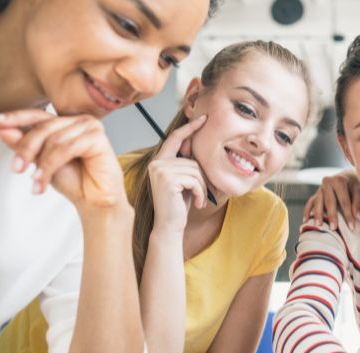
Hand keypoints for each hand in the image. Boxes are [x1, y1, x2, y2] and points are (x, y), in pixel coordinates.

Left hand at [0, 110, 124, 210]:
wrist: (93, 201)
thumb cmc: (73, 181)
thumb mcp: (40, 161)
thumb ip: (21, 143)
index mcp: (65, 123)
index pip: (36, 115)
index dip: (14, 118)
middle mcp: (78, 121)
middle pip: (43, 127)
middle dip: (26, 148)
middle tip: (16, 168)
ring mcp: (90, 127)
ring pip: (54, 140)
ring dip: (41, 164)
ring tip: (35, 182)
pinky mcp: (98, 137)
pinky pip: (67, 148)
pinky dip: (51, 165)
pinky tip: (44, 180)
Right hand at [147, 115, 208, 232]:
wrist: (170, 226)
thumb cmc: (179, 204)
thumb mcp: (185, 181)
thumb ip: (187, 163)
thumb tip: (195, 141)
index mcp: (159, 161)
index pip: (175, 138)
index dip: (189, 127)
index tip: (203, 118)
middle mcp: (156, 163)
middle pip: (192, 160)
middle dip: (202, 178)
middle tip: (201, 193)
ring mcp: (160, 171)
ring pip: (195, 170)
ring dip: (202, 187)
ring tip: (198, 199)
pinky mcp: (167, 180)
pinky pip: (195, 180)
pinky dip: (200, 193)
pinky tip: (197, 203)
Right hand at [302, 170, 359, 230]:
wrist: (347, 176)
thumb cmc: (355, 184)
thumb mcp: (359, 190)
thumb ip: (357, 203)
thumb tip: (356, 217)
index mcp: (339, 180)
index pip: (344, 201)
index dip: (348, 214)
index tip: (351, 227)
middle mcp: (327, 183)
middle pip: (329, 202)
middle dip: (332, 216)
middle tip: (334, 228)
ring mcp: (320, 188)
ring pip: (318, 202)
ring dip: (317, 214)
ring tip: (318, 225)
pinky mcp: (316, 194)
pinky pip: (310, 202)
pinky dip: (307, 211)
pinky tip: (305, 220)